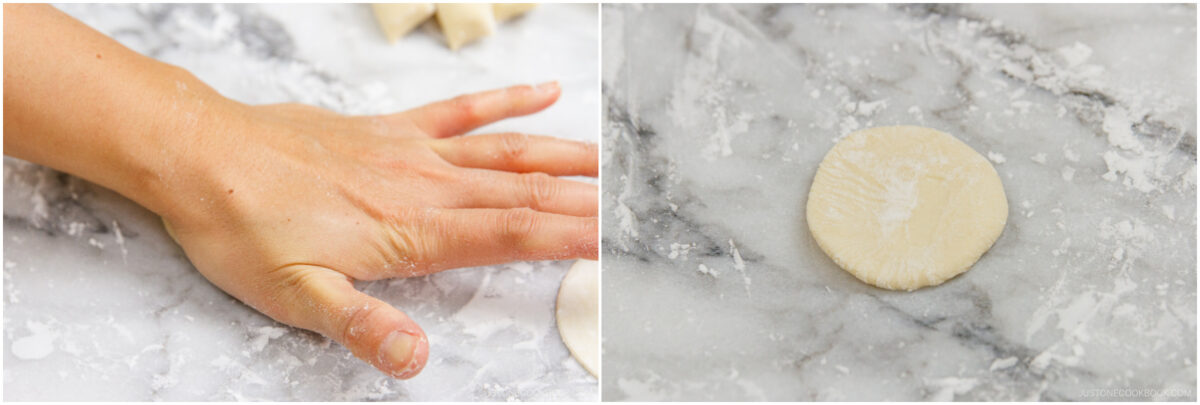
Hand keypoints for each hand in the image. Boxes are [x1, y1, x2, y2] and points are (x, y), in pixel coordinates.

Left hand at [160, 82, 597, 378]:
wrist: (202, 156)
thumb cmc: (246, 229)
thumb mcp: (296, 297)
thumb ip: (363, 325)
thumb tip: (416, 359)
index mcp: (414, 230)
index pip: (511, 233)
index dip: (570, 238)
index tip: (618, 241)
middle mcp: (427, 185)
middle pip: (523, 194)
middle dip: (585, 203)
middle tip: (636, 208)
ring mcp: (413, 151)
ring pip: (507, 152)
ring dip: (565, 159)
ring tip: (613, 165)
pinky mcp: (392, 130)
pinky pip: (462, 110)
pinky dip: (507, 101)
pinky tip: (544, 93)